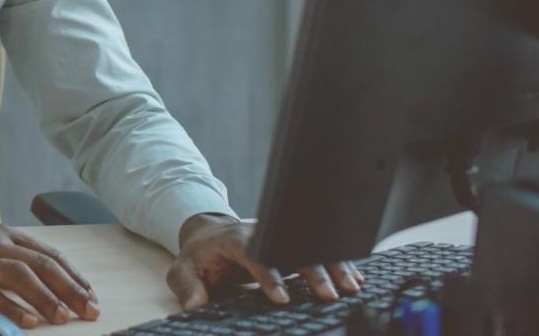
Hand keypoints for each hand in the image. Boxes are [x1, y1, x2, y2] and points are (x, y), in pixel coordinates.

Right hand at [0, 207, 99, 327]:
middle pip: (40, 265)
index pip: (46, 254)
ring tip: (65, 318)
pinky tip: (27, 322)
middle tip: (91, 310)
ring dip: (46, 298)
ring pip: (19, 276)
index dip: (72, 275)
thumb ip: (6, 249)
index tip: (90, 294)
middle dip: (70, 289)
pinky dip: (10, 308)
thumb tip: (36, 269)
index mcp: (0, 234)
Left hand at [168, 212, 364, 308]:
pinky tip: (355, 278)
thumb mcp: (183, 269)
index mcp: (235, 240)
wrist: (210, 234)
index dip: (268, 276)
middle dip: (311, 272)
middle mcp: (262, 234)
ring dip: (332, 266)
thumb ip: (187, 286)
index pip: (255, 256)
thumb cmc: (200, 256)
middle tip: (328, 295)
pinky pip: (317, 250)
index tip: (281, 298)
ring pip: (309, 247)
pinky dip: (336, 263)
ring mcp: (279, 237)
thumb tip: (195, 305)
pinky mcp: (291, 243)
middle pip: (290, 248)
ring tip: (352, 287)